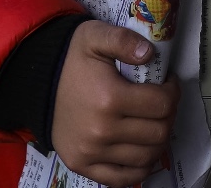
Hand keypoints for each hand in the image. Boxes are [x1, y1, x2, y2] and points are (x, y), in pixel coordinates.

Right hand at [49, 21, 176, 186]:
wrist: (38, 82)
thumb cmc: (72, 60)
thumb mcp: (95, 36)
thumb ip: (122, 40)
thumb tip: (148, 53)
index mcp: (109, 98)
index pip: (162, 105)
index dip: (172, 92)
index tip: (168, 84)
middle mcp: (102, 131)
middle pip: (159, 133)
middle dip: (168, 115)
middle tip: (162, 103)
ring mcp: (92, 153)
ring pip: (147, 157)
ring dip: (158, 141)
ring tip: (152, 123)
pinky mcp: (83, 166)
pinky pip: (125, 178)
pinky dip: (140, 167)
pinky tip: (142, 149)